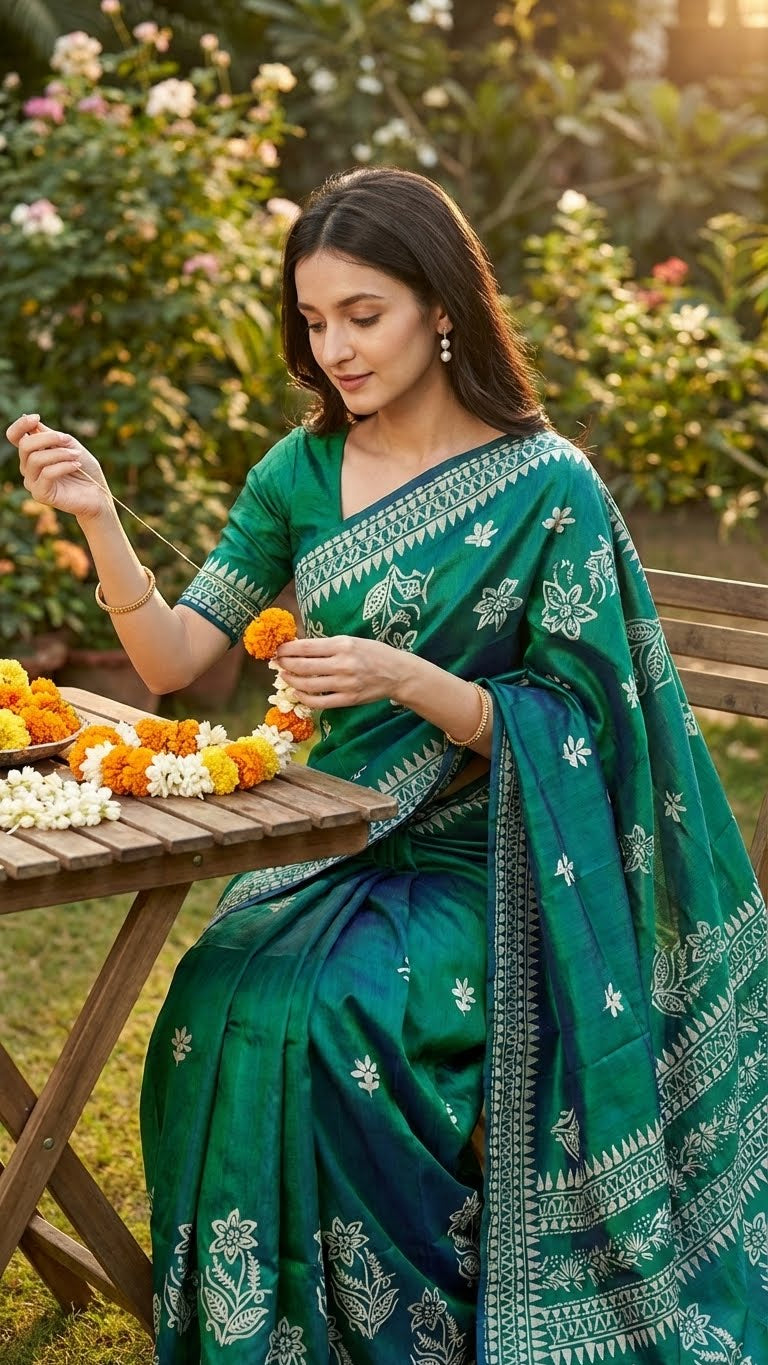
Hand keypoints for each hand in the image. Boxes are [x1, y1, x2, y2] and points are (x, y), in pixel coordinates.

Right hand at [6, 413, 110, 522]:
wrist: (98, 493)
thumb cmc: (84, 468)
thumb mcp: (70, 445)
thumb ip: (51, 435)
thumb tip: (32, 422)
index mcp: (33, 453)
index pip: (15, 437)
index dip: (21, 425)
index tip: (37, 418)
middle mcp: (28, 467)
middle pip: (25, 446)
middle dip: (48, 438)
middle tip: (67, 440)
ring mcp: (32, 481)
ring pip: (35, 459)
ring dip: (60, 453)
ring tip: (77, 455)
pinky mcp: (40, 494)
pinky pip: (46, 474)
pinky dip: (63, 466)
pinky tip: (76, 465)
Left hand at [275, 635, 412, 708]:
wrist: (398, 673)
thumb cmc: (373, 653)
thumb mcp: (352, 641)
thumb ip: (327, 645)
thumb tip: (298, 647)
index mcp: (342, 645)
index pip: (306, 647)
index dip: (287, 649)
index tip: (278, 649)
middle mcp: (342, 664)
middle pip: (302, 666)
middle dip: (284, 664)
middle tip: (276, 663)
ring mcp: (345, 684)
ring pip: (307, 685)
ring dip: (291, 680)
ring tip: (284, 676)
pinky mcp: (348, 699)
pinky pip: (319, 702)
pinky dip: (304, 698)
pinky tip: (298, 692)